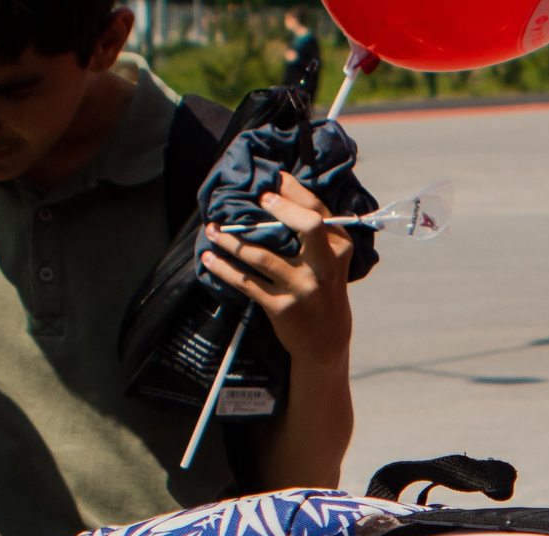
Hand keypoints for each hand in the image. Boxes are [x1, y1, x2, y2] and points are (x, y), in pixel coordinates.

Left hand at [205, 172, 354, 366]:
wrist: (326, 342)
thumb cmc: (323, 292)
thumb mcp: (331, 263)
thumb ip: (316, 235)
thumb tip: (281, 191)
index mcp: (339, 249)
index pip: (319, 212)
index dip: (296, 193)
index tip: (275, 180)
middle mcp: (324, 268)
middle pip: (308, 226)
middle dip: (281, 208)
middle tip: (254, 200)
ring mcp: (302, 288)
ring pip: (261, 255)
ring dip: (231, 241)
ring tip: (212, 230)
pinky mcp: (281, 306)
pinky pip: (246, 282)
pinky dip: (223, 269)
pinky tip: (209, 259)